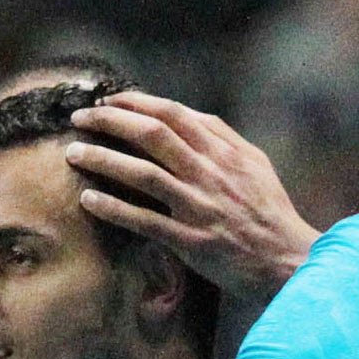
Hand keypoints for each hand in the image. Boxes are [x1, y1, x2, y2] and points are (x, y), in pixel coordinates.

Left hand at [65, 91, 317, 302]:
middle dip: (111, 121)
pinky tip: (87, 199)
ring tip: (73, 153)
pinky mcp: (189, 240)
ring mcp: (198, 206)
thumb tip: (188, 116)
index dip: (137, 103)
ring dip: (103, 160)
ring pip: (143, 173)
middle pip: (153, 135)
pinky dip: (113, 209)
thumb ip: (222, 138)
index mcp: (224, 151)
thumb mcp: (254, 163)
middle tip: (79, 119)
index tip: (108, 101)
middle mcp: (210, 173)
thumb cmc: (267, 210)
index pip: (174, 115)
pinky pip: (144, 221)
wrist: (285, 257)